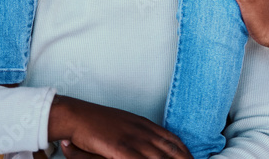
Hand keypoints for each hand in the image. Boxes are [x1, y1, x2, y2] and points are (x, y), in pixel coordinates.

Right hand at [49, 95, 190, 158]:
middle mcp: (141, 130)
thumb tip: (148, 142)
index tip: (192, 158)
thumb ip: (136, 133)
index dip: (184, 150)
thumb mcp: (122, 124)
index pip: (171, 139)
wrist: (76, 115)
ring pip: (158, 156)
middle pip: (170, 149)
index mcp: (143, 123)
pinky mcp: (120, 147)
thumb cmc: (95, 121)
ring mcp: (132, 138)